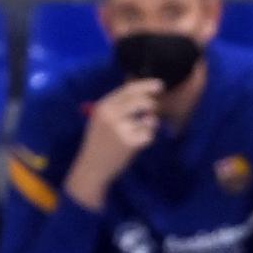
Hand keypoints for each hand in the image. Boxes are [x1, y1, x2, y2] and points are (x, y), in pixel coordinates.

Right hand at [63, 77, 162, 209]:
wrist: (92, 167)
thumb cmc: (99, 142)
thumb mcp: (102, 118)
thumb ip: (119, 105)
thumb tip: (143, 92)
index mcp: (104, 105)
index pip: (129, 89)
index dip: (147, 85)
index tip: (160, 85)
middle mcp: (111, 114)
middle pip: (142, 101)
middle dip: (153, 105)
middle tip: (153, 110)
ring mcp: (120, 128)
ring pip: (149, 119)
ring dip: (149, 125)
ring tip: (138, 132)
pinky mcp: (129, 143)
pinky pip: (149, 135)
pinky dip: (147, 139)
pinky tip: (136, 144)